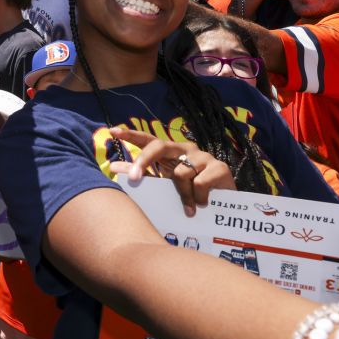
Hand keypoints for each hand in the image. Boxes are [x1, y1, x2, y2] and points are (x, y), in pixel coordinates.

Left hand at [107, 128, 234, 216]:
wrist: (226, 206)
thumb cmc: (191, 193)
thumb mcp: (165, 185)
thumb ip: (142, 175)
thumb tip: (113, 168)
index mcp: (171, 153)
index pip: (149, 140)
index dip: (132, 134)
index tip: (113, 131)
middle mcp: (186, 149)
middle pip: (160, 147)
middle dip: (144, 160)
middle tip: (133, 177)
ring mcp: (203, 157)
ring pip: (180, 173)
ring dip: (182, 195)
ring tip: (189, 207)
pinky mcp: (220, 168)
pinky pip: (199, 183)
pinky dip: (198, 198)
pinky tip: (204, 203)